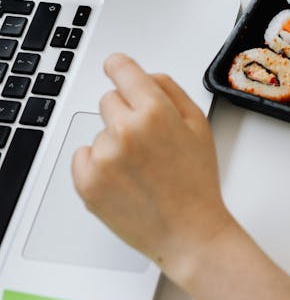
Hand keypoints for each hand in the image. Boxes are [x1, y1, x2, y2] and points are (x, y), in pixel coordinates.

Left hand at [72, 54, 234, 282]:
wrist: (188, 232)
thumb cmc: (196, 181)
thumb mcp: (197, 123)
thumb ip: (169, 90)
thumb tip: (143, 76)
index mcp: (154, 111)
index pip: (121, 68)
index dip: (119, 67)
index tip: (116, 68)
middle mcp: (125, 130)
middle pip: (109, 99)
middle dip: (125, 113)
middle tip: (147, 140)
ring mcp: (103, 158)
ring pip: (99, 131)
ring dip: (114, 142)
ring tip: (140, 168)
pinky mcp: (87, 183)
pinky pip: (82, 156)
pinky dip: (97, 164)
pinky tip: (123, 179)